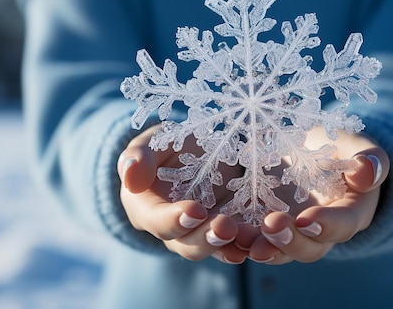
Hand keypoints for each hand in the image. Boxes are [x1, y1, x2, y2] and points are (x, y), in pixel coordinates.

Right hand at [117, 125, 247, 263]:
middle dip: (207, 238)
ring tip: (250, 239)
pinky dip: (248, 243)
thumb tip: (129, 176)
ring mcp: (199, 233)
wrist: (190, 154)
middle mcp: (172, 229)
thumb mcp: (151, 144)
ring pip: (213, 248)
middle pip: (186, 244)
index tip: (195, 211)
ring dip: (231, 246)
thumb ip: (139, 157)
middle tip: (227, 227)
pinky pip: (235, 243)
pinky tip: (263, 241)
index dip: (174, 219)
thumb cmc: (164, 148)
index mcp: (146, 208)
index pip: (157, 220)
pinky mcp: (224, 231)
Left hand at [241, 126, 389, 263]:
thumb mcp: (357, 145)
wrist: (314, 151)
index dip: (327, 225)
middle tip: (271, 227)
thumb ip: (370, 158)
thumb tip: (367, 173)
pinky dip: (239, 241)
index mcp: (351, 211)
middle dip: (290, 242)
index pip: (344, 224)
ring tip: (242, 240)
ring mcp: (293, 232)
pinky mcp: (266, 226)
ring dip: (262, 248)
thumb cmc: (340, 147)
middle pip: (311, 248)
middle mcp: (322, 231)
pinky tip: (222, 232)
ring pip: (280, 251)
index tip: (307, 218)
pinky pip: (255, 240)